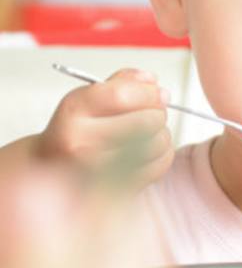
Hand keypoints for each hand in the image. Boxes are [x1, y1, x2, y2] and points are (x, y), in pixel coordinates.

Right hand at [35, 69, 173, 187]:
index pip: (122, 96)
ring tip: (149, 133)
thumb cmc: (76, 132)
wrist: (53, 169)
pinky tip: (149, 151)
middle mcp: (81, 141)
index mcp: (74, 111)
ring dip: (162, 134)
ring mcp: (98, 170)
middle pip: (145, 121)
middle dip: (158, 113)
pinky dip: (163, 154)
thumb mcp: (88, 99)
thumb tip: (151, 81)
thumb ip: (122, 83)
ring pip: (157, 144)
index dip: (149, 92)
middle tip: (154, 114)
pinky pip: (159, 165)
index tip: (158, 93)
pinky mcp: (116, 187)